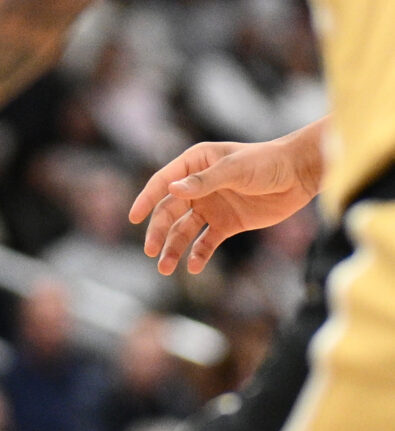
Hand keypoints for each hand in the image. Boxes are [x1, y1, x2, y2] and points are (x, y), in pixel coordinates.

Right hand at [130, 122, 326, 274]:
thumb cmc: (265, 162)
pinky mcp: (228, 224)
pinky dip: (199, 254)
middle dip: (159, 231)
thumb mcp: (234, 169)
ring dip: (174, 247)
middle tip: (150, 253)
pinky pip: (207, 242)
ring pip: (185, 230)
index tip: (133, 217)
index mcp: (194, 163)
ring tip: (165, 268)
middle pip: (170, 210)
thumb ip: (203, 182)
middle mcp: (198, 186)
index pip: (163, 182)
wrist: (297, 176)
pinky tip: (193, 266)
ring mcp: (212, 206)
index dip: (147, 199)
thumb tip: (172, 190)